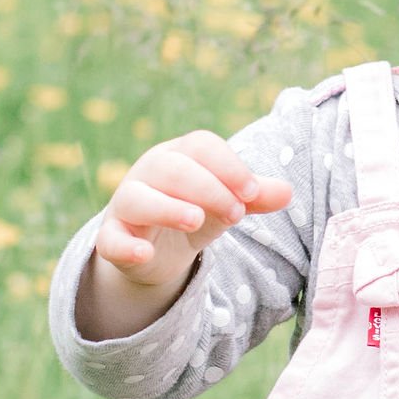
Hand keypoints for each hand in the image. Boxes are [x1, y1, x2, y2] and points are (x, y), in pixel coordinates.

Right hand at [81, 130, 293, 337]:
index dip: (228, 166)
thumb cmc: (195, 211)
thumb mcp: (227, 203)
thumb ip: (254, 198)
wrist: (156, 248)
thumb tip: (288, 192)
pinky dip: (125, 246)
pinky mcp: (112, 237)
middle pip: (171, 167)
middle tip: (237, 214)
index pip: (201, 145)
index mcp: (179, 155)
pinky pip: (110, 239)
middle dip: (208, 188)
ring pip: (137, 198)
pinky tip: (145, 253)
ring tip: (196, 220)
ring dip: (167, 208)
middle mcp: (148, 172)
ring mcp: (126, 204)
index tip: (252, 193)